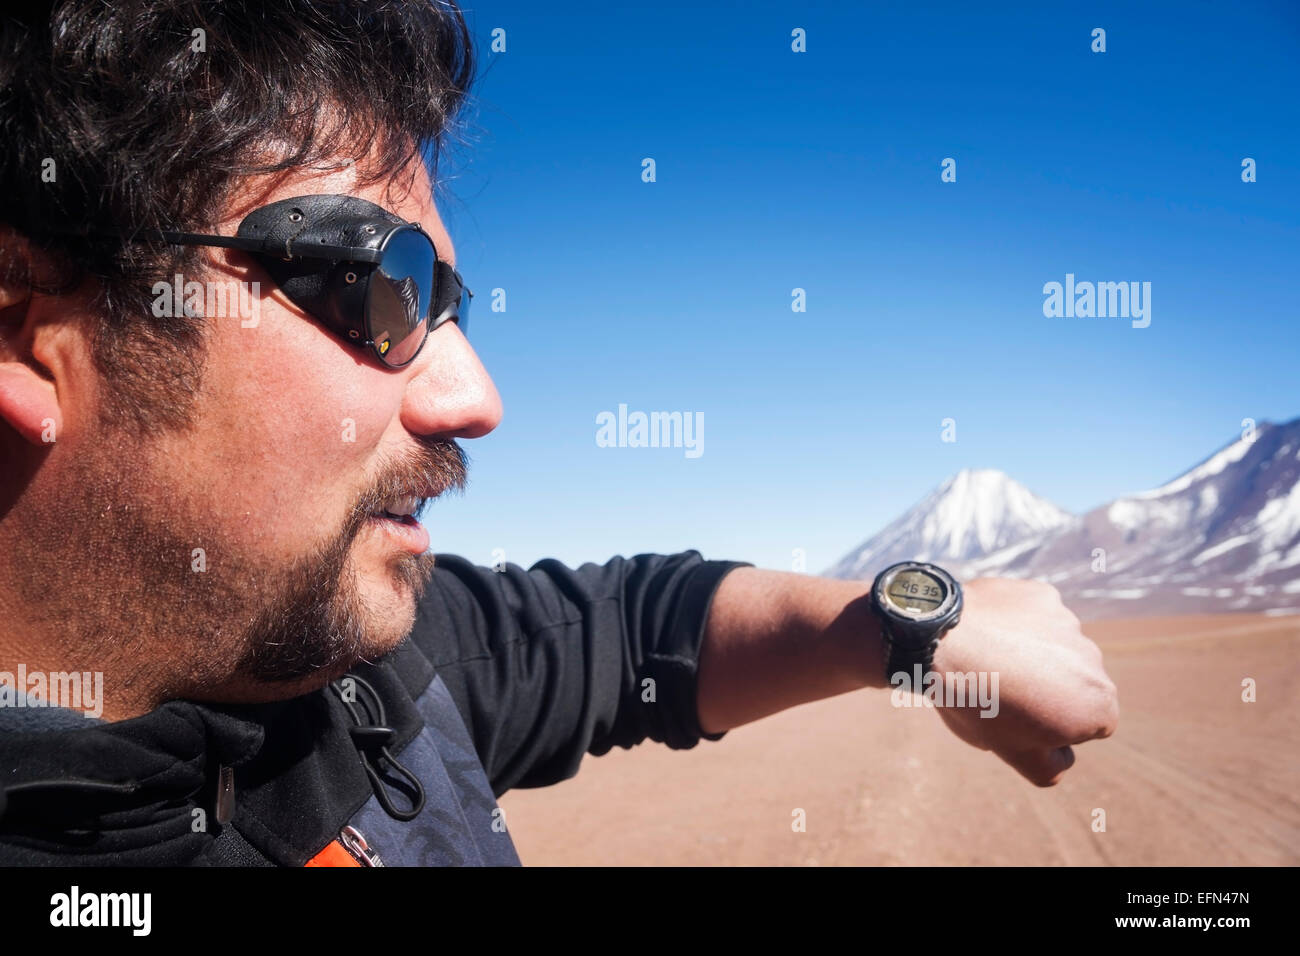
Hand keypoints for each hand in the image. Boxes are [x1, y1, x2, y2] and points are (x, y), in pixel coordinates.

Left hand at [929, 578, 1118, 785]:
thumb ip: (1050, 767)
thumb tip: (1063, 756)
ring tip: (988, 662)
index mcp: (1099, 705)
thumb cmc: (980, 704)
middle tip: (1000, 691)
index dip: (1051, 727)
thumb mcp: (1014, 754)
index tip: (1018, 719)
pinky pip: (1033, 615)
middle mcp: (1095, 660)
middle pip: (1072, 684)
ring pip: (1053, 647)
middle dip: (1046, 688)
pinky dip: (1015, 624)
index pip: (1087, 726)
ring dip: (1030, 654)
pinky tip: (986, 633)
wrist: (942, 642)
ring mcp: (1068, 622)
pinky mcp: (1041, 594)